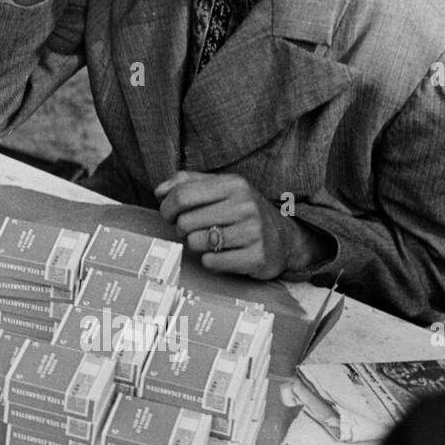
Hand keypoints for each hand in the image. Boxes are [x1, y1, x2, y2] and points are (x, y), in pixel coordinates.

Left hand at [155, 171, 328, 278]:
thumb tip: (160, 191)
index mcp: (233, 184)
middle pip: (185, 221)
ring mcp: (253, 232)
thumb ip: (187, 182)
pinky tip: (222, 254)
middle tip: (193, 229)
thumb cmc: (243, 211)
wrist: (284, 239)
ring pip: (195, 242)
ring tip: (211, 241)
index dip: (166, 208)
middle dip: (182, 228)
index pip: (182, 195)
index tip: (168, 215)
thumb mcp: (220, 188)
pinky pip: (211, 262)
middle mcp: (245, 205)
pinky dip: (210, 261)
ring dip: (197, 245)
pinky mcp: (256, 257)